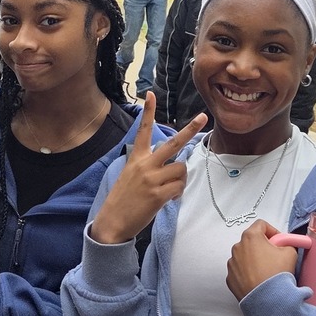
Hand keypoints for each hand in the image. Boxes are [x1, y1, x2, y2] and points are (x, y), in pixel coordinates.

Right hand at [90, 93, 206, 244]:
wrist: (112, 221)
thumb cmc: (123, 197)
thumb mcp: (130, 174)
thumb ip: (149, 165)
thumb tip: (174, 164)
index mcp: (137, 157)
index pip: (143, 130)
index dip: (148, 112)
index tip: (151, 94)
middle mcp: (145, 165)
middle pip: (173, 143)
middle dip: (190, 129)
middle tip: (203, 116)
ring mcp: (152, 179)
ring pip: (181, 169)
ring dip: (180, 178)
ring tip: (169, 187)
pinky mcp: (158, 195)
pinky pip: (179, 188)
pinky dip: (177, 193)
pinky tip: (168, 198)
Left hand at [226, 220, 297, 300]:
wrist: (268, 301)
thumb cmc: (277, 275)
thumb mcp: (290, 253)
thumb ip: (287, 244)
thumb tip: (285, 245)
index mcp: (251, 237)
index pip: (261, 224)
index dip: (272, 231)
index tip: (279, 241)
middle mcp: (237, 247)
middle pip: (252, 240)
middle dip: (263, 246)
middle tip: (275, 257)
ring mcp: (232, 263)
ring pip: (245, 256)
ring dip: (255, 260)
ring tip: (267, 272)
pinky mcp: (230, 278)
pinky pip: (240, 271)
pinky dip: (248, 273)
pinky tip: (258, 281)